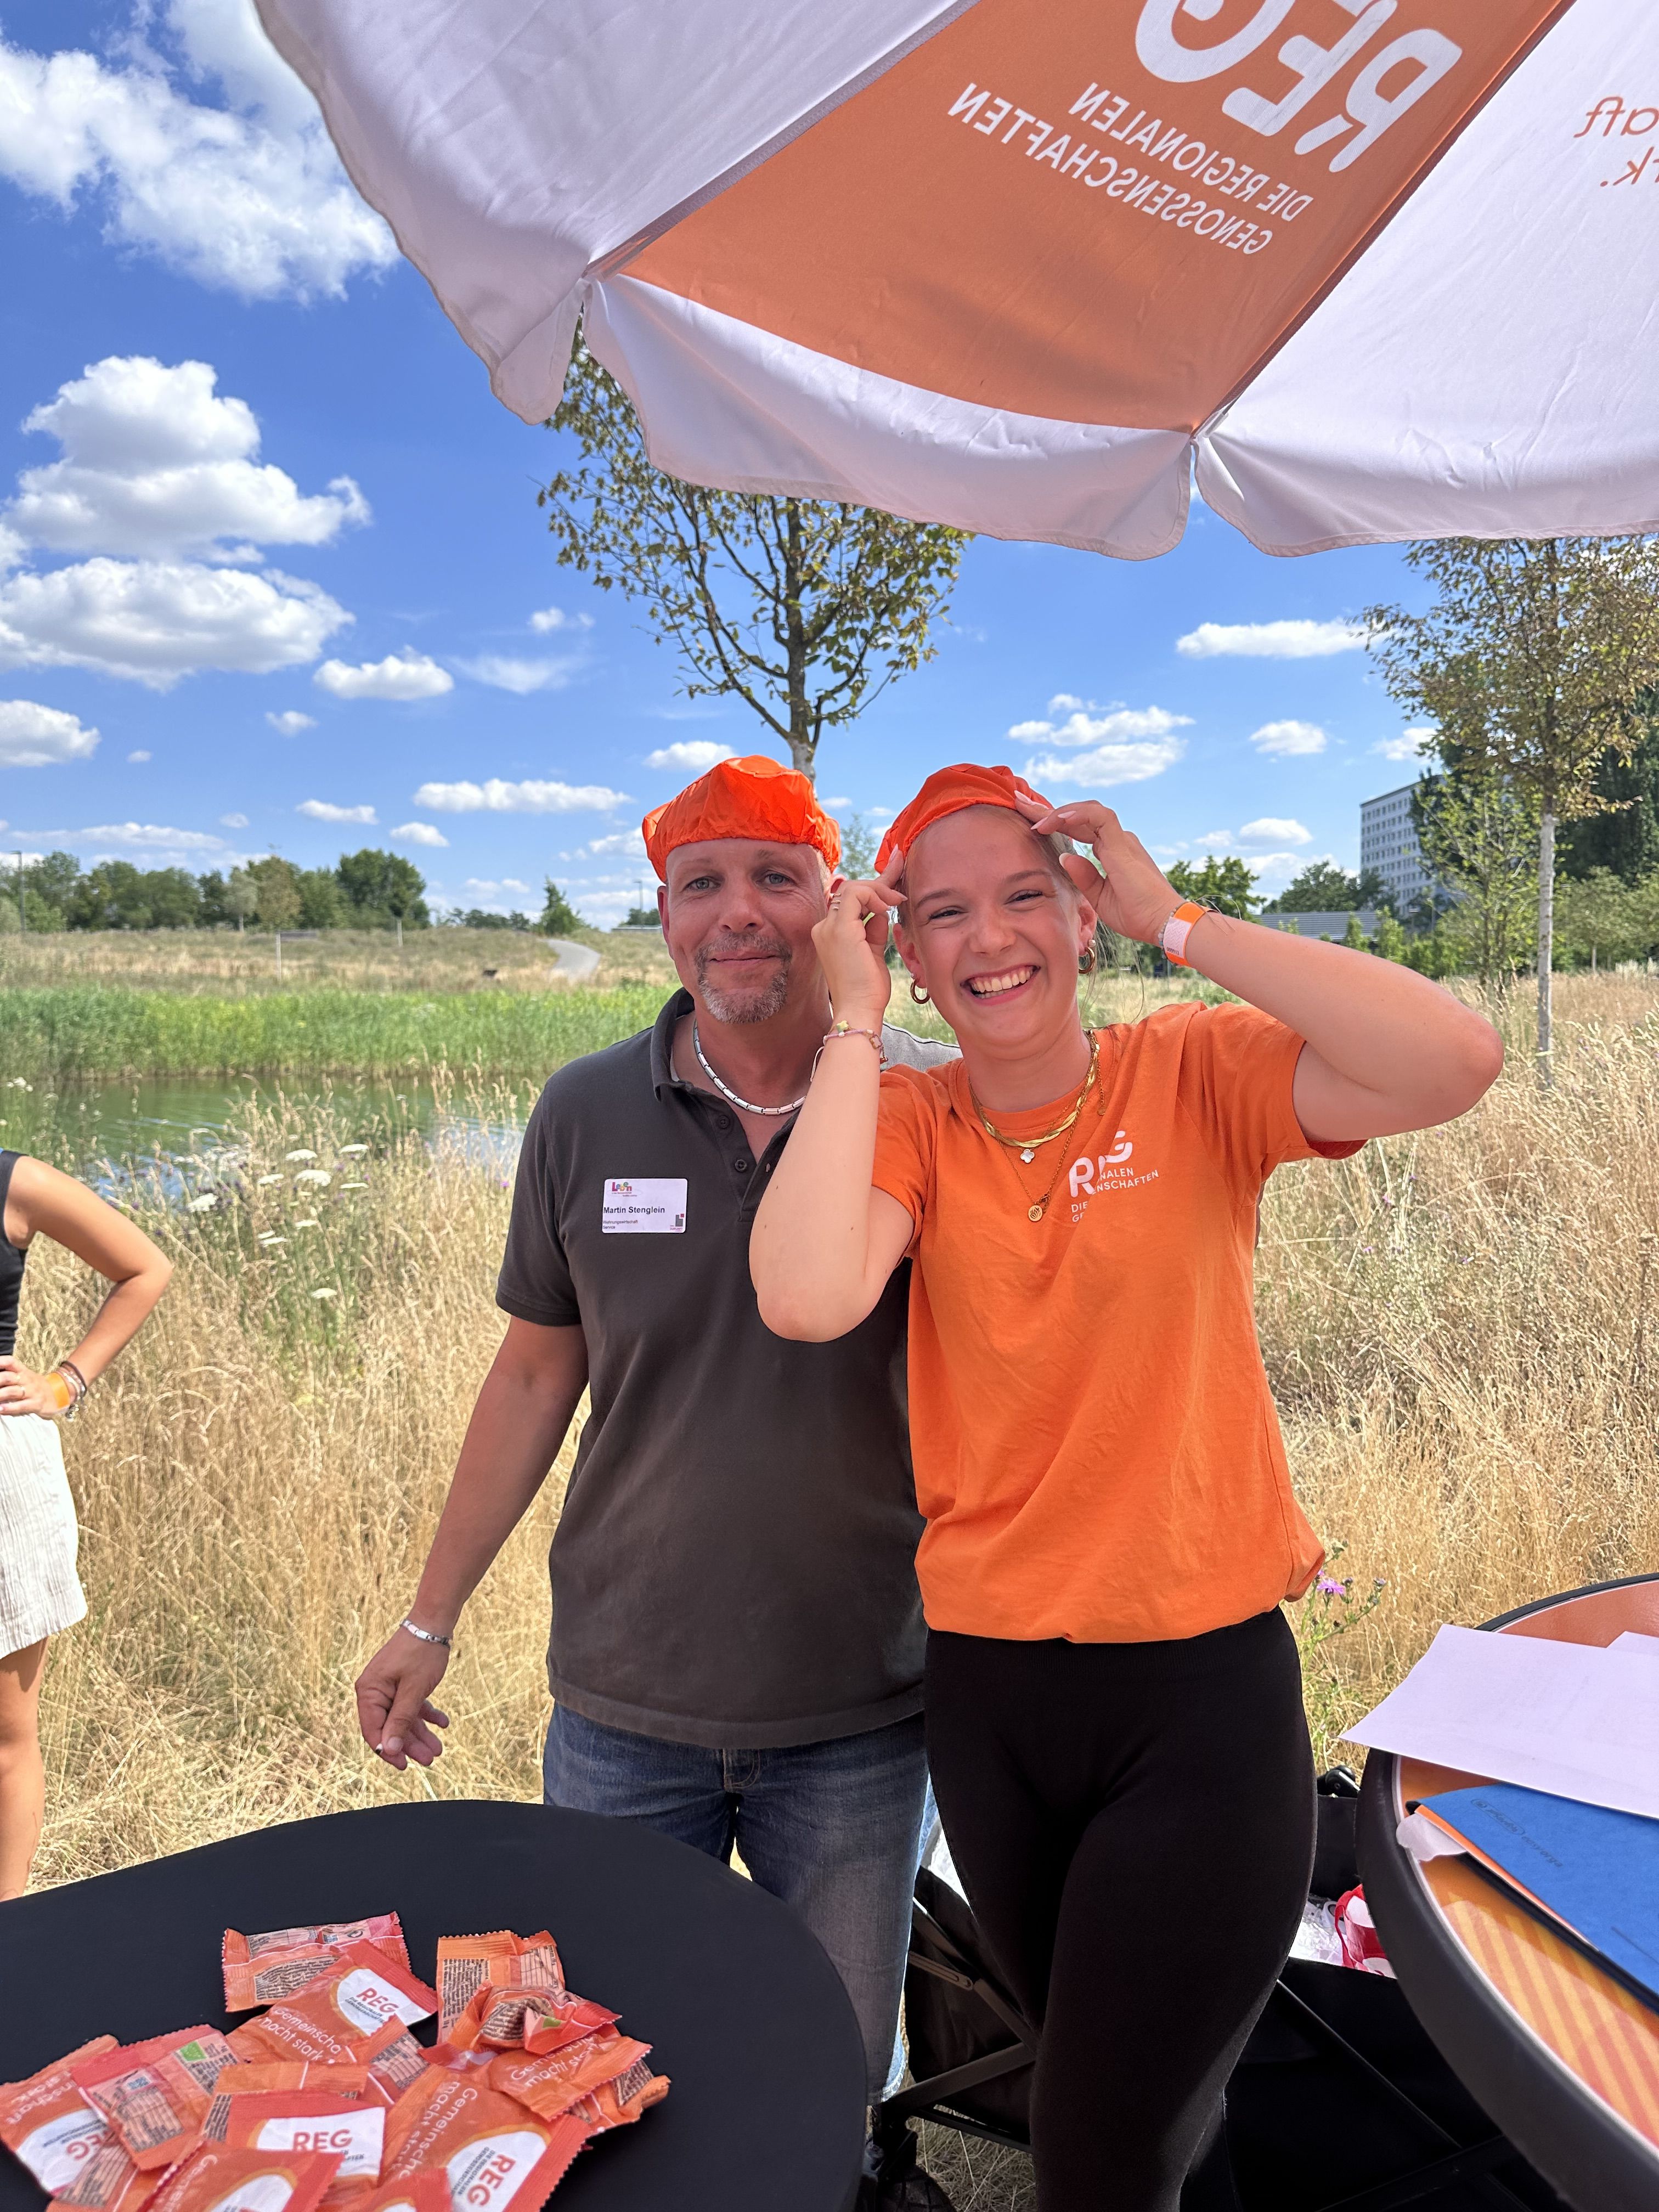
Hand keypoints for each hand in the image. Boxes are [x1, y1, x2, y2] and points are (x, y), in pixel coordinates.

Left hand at [0, 1357, 68, 1418]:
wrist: (59, 1394)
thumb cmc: (34, 1386)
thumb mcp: (24, 1377)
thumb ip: (8, 1375)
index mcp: (23, 1371)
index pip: (10, 1361)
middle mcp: (27, 1379)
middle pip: (7, 1377)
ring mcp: (32, 1392)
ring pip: (12, 1391)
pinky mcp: (36, 1404)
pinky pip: (22, 1406)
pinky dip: (10, 1408)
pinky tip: (1, 1409)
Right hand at [355, 1628, 451, 1770]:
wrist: (434, 1621)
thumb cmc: (421, 1653)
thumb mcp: (413, 1691)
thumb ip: (400, 1720)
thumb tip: (389, 1749)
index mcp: (369, 1691)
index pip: (373, 1731)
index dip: (388, 1750)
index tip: (404, 1766)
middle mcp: (375, 1690)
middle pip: (390, 1726)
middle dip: (410, 1744)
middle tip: (431, 1759)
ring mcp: (389, 1686)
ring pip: (403, 1718)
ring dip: (420, 1733)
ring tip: (438, 1749)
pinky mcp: (403, 1682)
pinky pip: (412, 1705)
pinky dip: (426, 1714)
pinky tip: (443, 1724)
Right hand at [814, 875, 898, 1026]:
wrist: (859, 1010)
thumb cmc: (867, 989)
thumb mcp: (873, 951)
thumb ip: (874, 929)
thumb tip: (882, 911)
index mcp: (830, 933)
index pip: (849, 900)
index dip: (873, 886)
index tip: (894, 873)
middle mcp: (825, 927)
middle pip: (850, 890)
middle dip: (879, 881)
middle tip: (901, 871)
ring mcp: (829, 927)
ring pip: (852, 888)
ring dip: (878, 888)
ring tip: (897, 899)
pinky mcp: (840, 929)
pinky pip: (856, 895)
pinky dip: (874, 895)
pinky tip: (887, 907)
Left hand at [1014, 795, 1180, 945]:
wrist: (1162, 923)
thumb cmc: (1137, 914)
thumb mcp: (1099, 898)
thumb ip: (1083, 876)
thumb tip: (1063, 856)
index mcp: (1111, 851)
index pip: (1078, 828)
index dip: (1053, 821)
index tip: (1029, 821)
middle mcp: (1116, 840)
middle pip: (1078, 815)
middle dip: (1047, 809)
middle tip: (1018, 801)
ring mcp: (1121, 840)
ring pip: (1087, 811)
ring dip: (1058, 812)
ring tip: (1035, 819)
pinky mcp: (1124, 845)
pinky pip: (1100, 818)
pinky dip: (1078, 815)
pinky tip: (1058, 819)